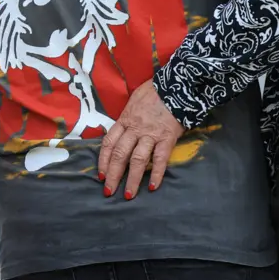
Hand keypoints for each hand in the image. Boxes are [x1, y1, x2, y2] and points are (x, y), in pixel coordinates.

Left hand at [99, 80, 183, 199]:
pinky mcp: (167, 137)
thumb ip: (129, 114)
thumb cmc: (156, 89)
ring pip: (137, 160)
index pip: (109, 143)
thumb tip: (124, 125)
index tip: (101, 175)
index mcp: (125, 119)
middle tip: (108, 192)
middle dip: (113, 175)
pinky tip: (154, 186)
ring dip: (132, 180)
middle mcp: (135, 129)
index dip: (103, 161)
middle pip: (119, 155)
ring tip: (128, 195)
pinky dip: (157, 173)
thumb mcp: (135, 98)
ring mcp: (151, 134)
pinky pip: (160, 158)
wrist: (177, 84)